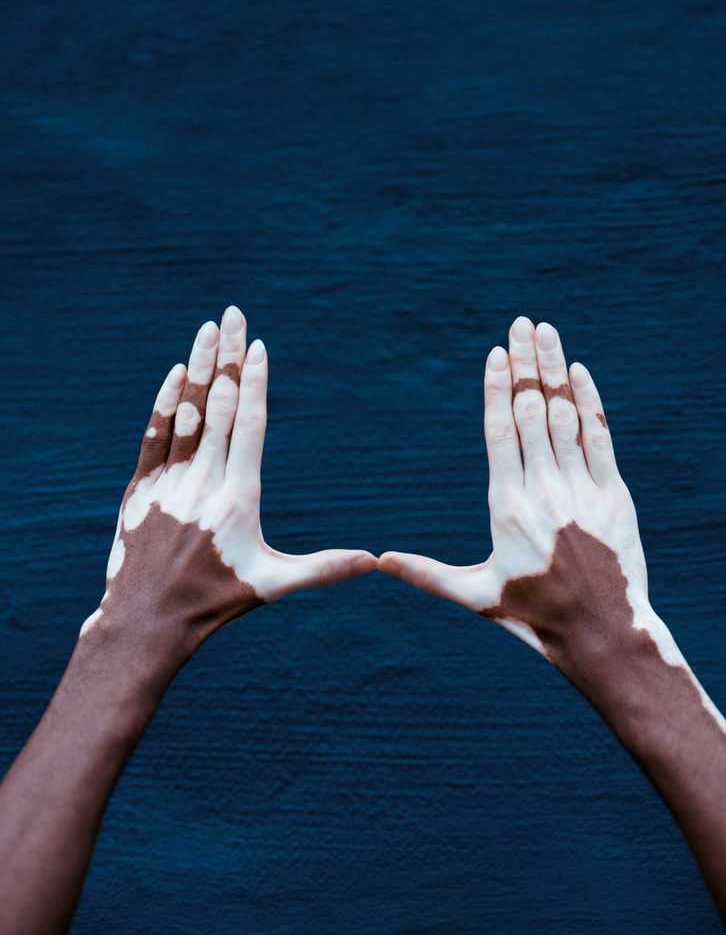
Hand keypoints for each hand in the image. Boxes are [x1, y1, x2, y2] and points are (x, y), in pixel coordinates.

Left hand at [82, 306, 375, 669]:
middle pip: (219, 405)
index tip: (260, 346)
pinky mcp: (142, 489)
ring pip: (186, 412)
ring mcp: (169, 482)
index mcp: (239, 497)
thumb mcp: (274, 585)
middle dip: (229, 356)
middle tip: (234, 314)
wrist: (149, 620)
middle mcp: (203, 481)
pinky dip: (165, 402)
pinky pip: (154, 435)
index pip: (250, 425)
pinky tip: (174, 373)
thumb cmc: (217, 601)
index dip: (255, 382)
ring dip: (197, 367)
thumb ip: (325, 568)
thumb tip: (375, 561)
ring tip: (207, 329)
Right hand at [379, 316, 678, 690]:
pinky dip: (590, 402)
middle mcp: (544, 490)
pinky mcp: (615, 496)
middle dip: (525, 363)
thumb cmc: (534, 618)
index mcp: (507, 507)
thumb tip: (378, 561)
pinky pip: (600, 438)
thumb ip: (426, 573)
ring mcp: (583, 490)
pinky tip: (580, 373)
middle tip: (521, 322)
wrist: (603, 635)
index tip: (495, 353)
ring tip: (546, 332)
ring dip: (554, 370)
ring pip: (565, 416)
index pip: (499, 432)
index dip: (496, 387)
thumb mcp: (476, 595)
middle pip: (532, 411)